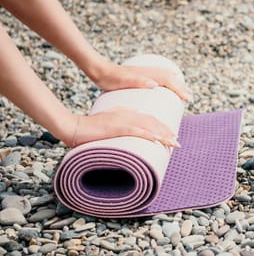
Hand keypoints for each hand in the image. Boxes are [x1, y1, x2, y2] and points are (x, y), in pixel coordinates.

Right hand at [65, 108, 179, 147]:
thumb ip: (121, 117)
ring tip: (173, 143)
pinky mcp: (116, 127)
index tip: (171, 134)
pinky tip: (156, 139)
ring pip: (148, 126)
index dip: (162, 126)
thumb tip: (133, 121)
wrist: (74, 126)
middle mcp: (128, 114)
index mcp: (127, 112)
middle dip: (166, 132)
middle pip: (152, 122)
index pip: (149, 119)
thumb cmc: (90, 125)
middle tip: (177, 141)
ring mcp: (123, 120)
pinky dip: (148, 135)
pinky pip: (136, 131)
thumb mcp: (109, 118)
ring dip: (162, 135)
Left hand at [92, 62, 192, 101]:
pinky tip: (170, 80)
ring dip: (177, 82)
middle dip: (181, 87)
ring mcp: (146, 72)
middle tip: (190, 98)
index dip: (179, 89)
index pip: (169, 81)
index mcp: (147, 75)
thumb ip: (138, 81)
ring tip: (184, 90)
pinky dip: (169, 78)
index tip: (188, 98)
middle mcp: (149, 72)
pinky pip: (161, 75)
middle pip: (171, 78)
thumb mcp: (122, 82)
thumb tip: (154, 84)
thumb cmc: (109, 78)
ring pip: (167, 75)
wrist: (99, 69)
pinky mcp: (142, 74)